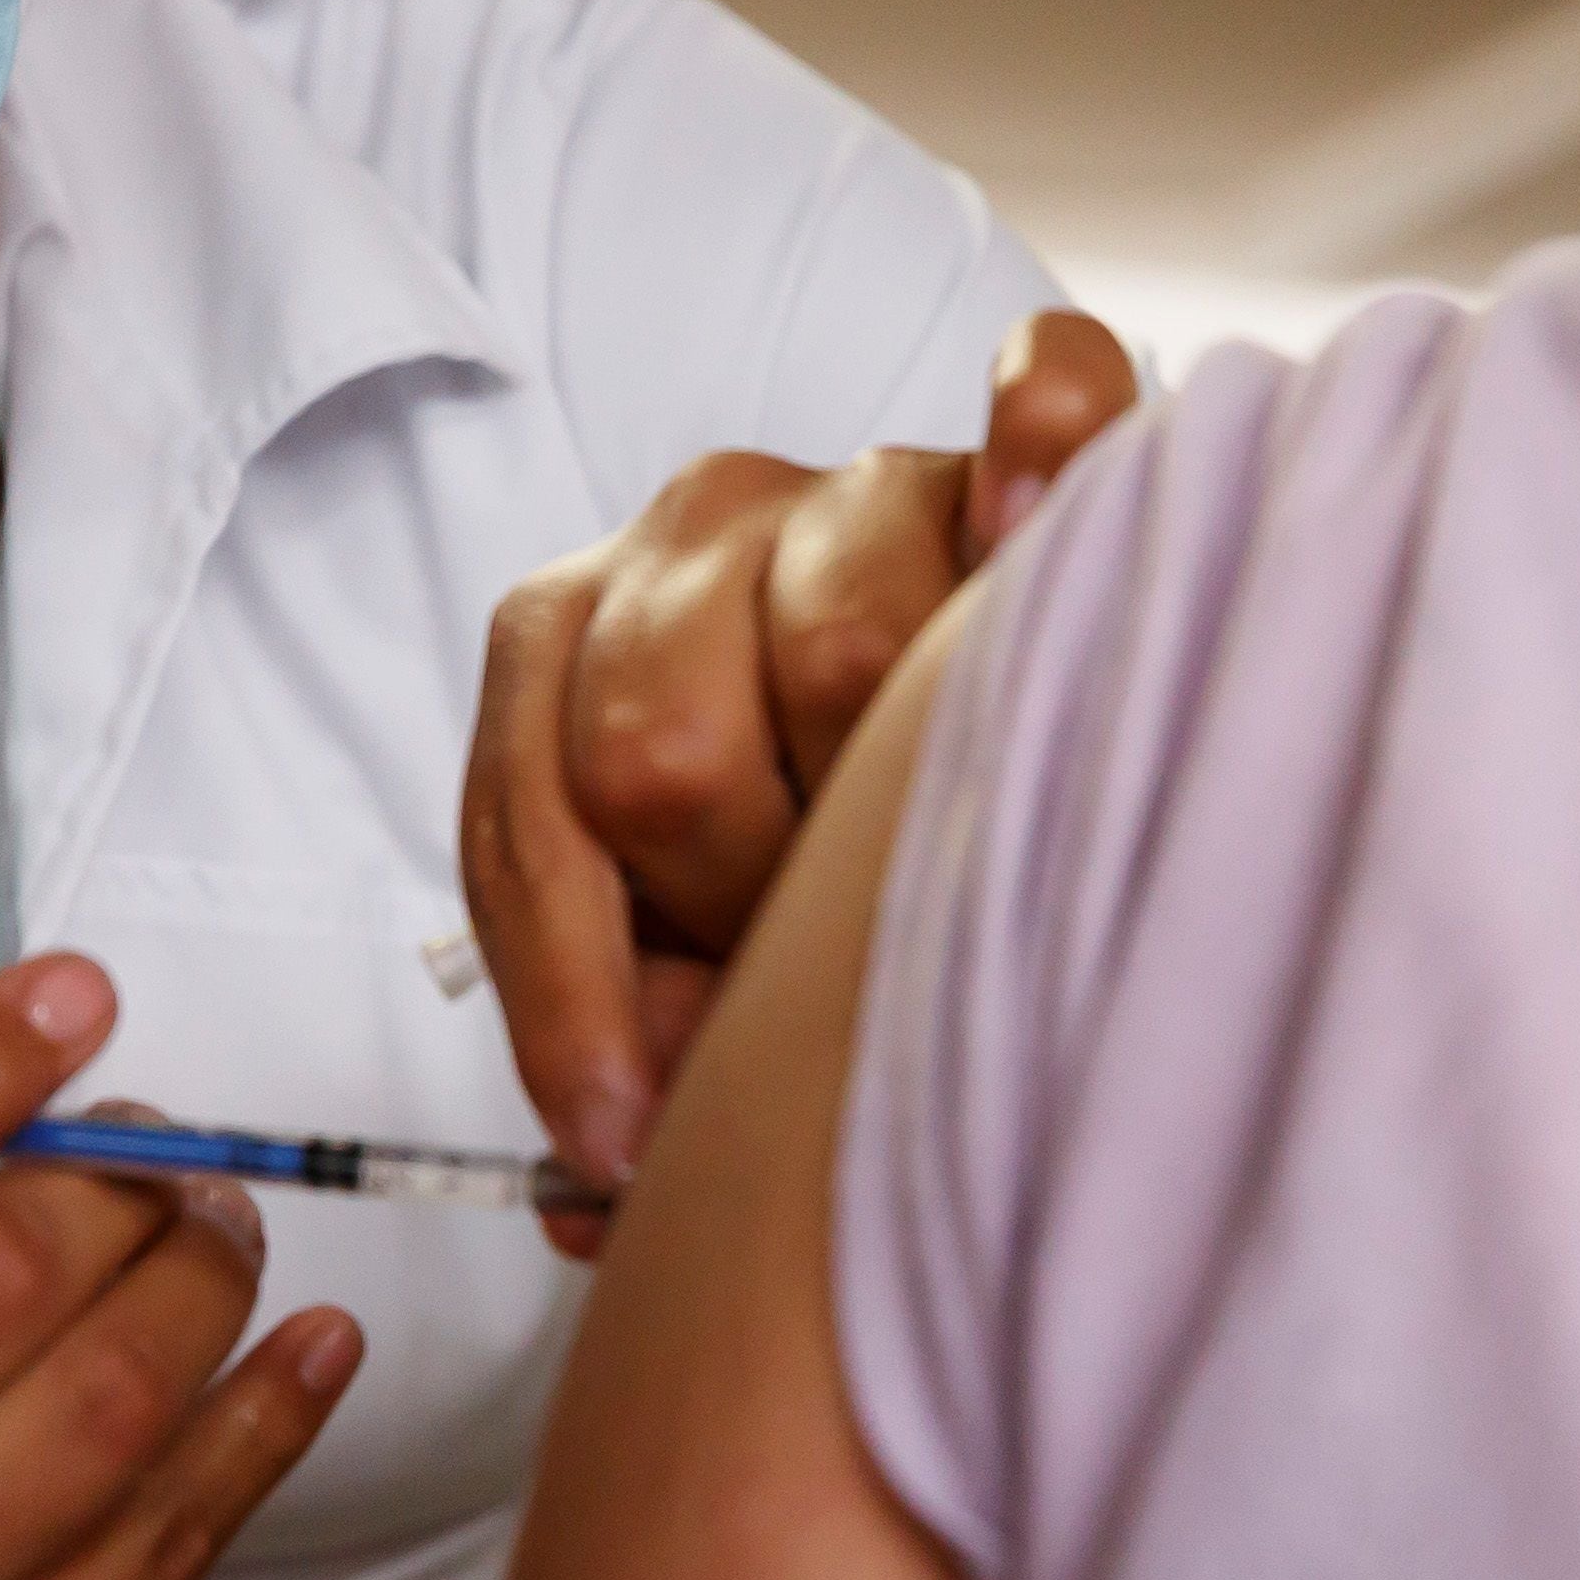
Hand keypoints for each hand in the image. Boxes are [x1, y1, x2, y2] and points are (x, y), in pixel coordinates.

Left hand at [461, 311, 1139, 1246]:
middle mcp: (701, 530)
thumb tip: (606, 1182)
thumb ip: (634, 1034)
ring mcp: (869, 481)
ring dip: (892, 798)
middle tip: (821, 963)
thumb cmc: (815, 853)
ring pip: (839, 644)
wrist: (985, 695)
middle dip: (737, 903)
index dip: (574, 998)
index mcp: (577, 637)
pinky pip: (1038, 397)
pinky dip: (1044, 454)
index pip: (534, 815)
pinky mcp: (1037, 447)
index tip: (625, 1134)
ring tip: (943, 861)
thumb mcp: (683, 950)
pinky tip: (1045, 532)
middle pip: (661, 745)